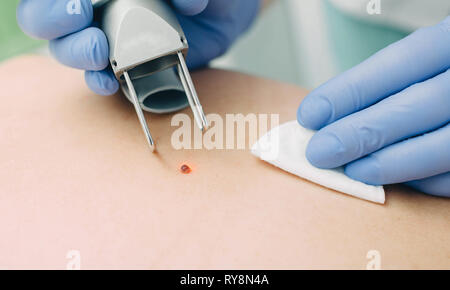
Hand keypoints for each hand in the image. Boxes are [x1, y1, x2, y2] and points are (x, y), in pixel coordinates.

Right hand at [17, 0, 259, 94]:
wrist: (222, 13)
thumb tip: (189, 3)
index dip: (53, 0)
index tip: (77, 3)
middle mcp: (98, 9)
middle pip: (46, 17)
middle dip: (52, 19)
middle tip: (78, 17)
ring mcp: (108, 39)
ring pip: (68, 49)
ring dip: (76, 52)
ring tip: (99, 52)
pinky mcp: (124, 67)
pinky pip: (99, 78)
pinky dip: (99, 82)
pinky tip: (109, 82)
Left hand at [297, 16, 449, 196]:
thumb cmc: (436, 76)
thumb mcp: (418, 63)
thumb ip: (380, 85)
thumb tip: (323, 118)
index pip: (398, 64)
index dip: (350, 92)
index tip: (311, 115)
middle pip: (417, 106)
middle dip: (361, 133)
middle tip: (320, 152)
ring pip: (442, 146)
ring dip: (389, 162)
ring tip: (352, 170)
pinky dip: (421, 180)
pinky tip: (390, 176)